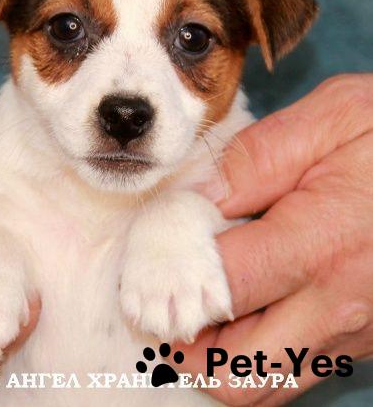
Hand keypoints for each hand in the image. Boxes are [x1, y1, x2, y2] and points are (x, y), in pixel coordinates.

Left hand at [180, 74, 372, 405]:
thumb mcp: (329, 119)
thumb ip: (252, 161)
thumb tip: (192, 201)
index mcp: (323, 243)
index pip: (220, 287)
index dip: (170, 280)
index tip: (147, 263)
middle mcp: (342, 304)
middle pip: (238, 368)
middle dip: (187, 346)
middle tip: (164, 304)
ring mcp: (359, 330)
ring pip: (268, 380)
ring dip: (219, 357)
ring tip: (197, 309)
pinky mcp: (367, 335)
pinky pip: (297, 365)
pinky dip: (257, 352)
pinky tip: (244, 308)